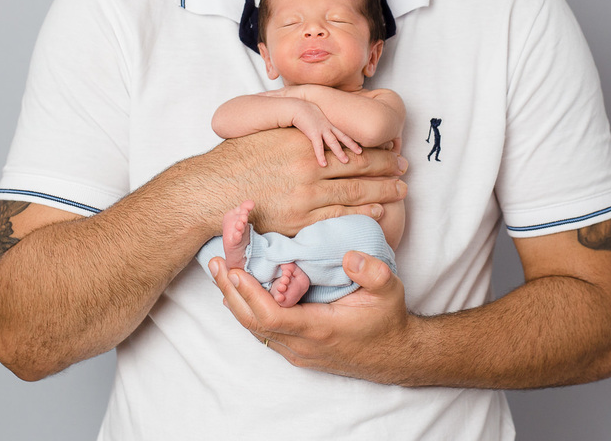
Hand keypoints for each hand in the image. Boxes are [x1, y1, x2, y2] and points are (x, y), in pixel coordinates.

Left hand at [208, 250, 415, 382]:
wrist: (394, 355)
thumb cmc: (388, 320)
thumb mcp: (389, 290)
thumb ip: (372, 271)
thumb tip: (348, 256)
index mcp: (319, 327)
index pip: (271, 315)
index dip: (249, 293)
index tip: (234, 270)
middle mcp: (302, 344)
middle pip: (252, 322)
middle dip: (231, 292)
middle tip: (216, 263)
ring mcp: (297, 350)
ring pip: (254, 329)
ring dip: (236, 300)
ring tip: (221, 272)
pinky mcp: (297, 349)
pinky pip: (263, 331)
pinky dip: (248, 309)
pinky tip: (241, 291)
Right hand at [211, 129, 407, 236]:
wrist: (211, 189)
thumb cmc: (237, 160)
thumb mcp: (269, 135)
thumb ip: (297, 134)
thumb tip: (319, 130)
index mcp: (302, 142)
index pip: (350, 145)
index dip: (375, 148)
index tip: (392, 149)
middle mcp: (308, 167)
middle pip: (360, 167)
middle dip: (387, 168)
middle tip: (405, 168)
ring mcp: (305, 195)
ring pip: (355, 192)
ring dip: (382, 191)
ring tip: (401, 189)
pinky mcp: (299, 219)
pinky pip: (338, 217)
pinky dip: (361, 213)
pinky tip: (378, 210)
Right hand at [290, 100, 362, 165]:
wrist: (296, 107)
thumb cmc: (302, 110)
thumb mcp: (314, 115)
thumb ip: (318, 121)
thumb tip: (317, 127)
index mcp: (328, 122)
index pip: (342, 131)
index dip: (350, 138)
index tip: (358, 143)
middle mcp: (327, 126)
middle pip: (342, 136)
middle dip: (352, 144)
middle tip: (360, 152)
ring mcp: (321, 129)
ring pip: (333, 142)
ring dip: (340, 152)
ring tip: (346, 161)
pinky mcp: (313, 133)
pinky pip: (318, 147)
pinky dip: (321, 156)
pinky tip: (324, 164)